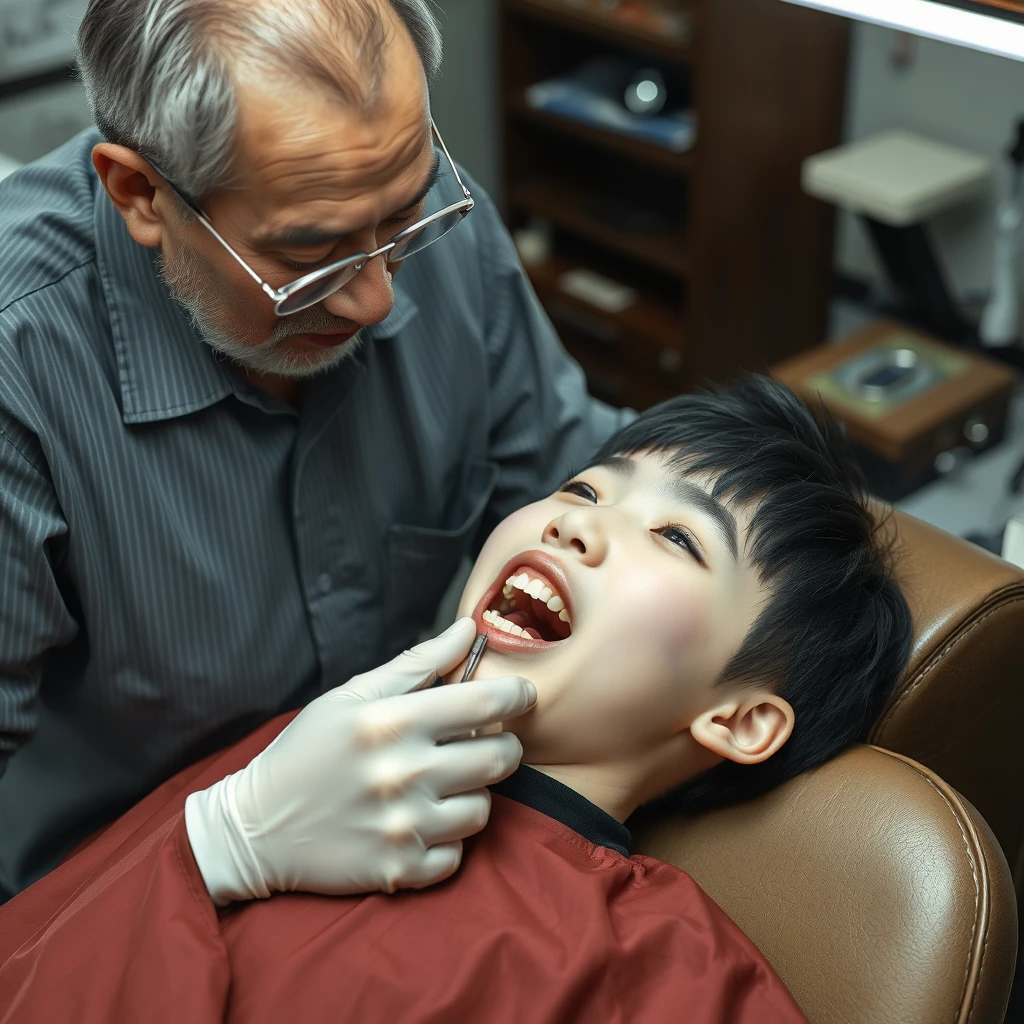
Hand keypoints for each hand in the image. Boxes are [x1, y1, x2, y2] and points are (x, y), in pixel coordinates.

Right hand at [184, 619, 534, 903]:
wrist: (256, 828)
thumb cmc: (308, 752)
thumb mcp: (353, 695)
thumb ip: (417, 663)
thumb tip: (467, 631)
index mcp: (391, 722)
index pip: (485, 705)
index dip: (517, 696)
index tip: (523, 695)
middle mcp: (402, 774)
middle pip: (499, 758)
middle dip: (500, 746)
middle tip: (479, 743)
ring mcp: (402, 826)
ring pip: (484, 809)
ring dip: (471, 795)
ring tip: (439, 786)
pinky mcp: (399, 871)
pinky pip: (457, 854)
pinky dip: (445, 840)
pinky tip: (418, 823)